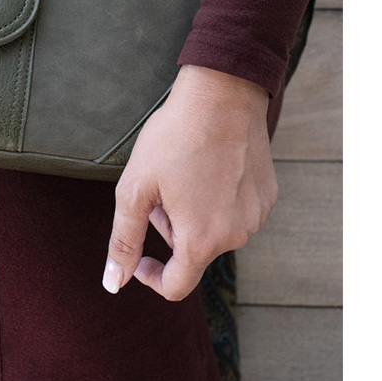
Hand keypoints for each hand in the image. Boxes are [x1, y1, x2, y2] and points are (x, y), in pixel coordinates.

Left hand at [102, 64, 275, 300]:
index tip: (140, 255)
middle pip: (193, 252)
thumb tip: (114, 283)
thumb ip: (124, 240)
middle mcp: (236, 236)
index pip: (176, 286)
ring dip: (193, 214)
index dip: (150, 275)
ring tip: (183, 172)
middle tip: (159, 188)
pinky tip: (208, 166)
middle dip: (170, 229)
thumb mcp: (136, 187)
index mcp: (201, 240)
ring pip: (215, 231)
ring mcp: (256, 216)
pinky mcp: (267, 196)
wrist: (221, 94)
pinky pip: (235, 212)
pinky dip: (216, 200)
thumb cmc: (175, 137)